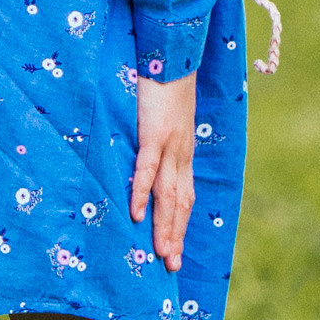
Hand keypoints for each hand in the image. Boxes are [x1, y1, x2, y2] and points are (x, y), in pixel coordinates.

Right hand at [130, 73, 198, 272]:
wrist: (172, 53)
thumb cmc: (165, 86)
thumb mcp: (166, 119)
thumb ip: (158, 141)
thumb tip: (147, 157)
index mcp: (184, 151)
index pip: (185, 195)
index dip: (181, 223)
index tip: (175, 249)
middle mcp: (181, 153)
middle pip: (180, 202)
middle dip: (175, 235)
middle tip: (171, 266)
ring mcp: (169, 145)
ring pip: (168, 194)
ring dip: (164, 225)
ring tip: (160, 253)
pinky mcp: (154, 134)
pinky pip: (147, 169)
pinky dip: (140, 193)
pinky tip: (134, 214)